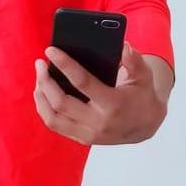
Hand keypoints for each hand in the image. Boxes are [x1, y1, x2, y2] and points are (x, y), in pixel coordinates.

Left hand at [33, 41, 166, 144]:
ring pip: (53, 118)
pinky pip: (55, 125)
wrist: (147, 125)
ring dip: (41, 96)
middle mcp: (99, 123)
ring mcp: (89, 134)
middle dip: (46, 81)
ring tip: (39, 78)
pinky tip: (42, 93)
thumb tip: (123, 46)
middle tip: (39, 63)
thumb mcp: (144, 76)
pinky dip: (44, 109)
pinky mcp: (82, 139)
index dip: (64, 64)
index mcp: (113, 104)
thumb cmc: (142, 95)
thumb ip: (134, 61)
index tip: (50, 50)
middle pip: (61, 102)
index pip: (82, 82)